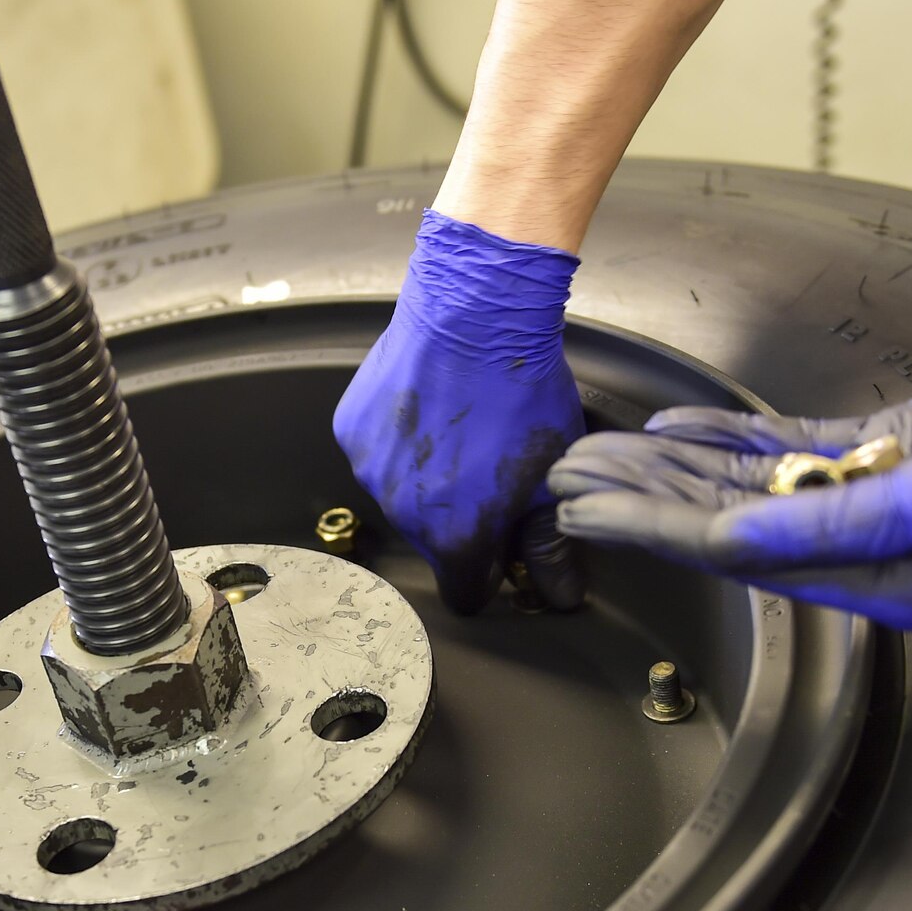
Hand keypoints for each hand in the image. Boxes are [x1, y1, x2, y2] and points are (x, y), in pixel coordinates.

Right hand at [334, 210, 586, 612]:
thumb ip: (551, 546)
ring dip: (425, 478)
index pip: (465, 592)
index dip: (490, 570)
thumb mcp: (554, 475)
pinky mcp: (351, 429)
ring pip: (401, 495)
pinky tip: (428, 405)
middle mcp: (402, 514)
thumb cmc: (521, 393)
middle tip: (490, 468)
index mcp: (455, 538)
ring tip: (460, 429)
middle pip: (432, 541)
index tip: (504, 540)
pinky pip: (376, 451)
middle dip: (458, 517)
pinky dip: (399, 439)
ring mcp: (369, 470)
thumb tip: (560, 595)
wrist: (474, 315)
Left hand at [548, 313, 911, 628]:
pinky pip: (787, 454)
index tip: (578, 511)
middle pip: (721, 521)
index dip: (646, 527)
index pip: (728, 553)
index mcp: (873, 582)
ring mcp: (872, 500)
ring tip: (597, 452)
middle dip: (638, 498)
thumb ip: (827, 527)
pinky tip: (673, 430)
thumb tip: (730, 541)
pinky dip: (729, 441)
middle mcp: (861, 551)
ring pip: (744, 486)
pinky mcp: (887, 454)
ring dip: (670, 467)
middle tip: (561, 476)